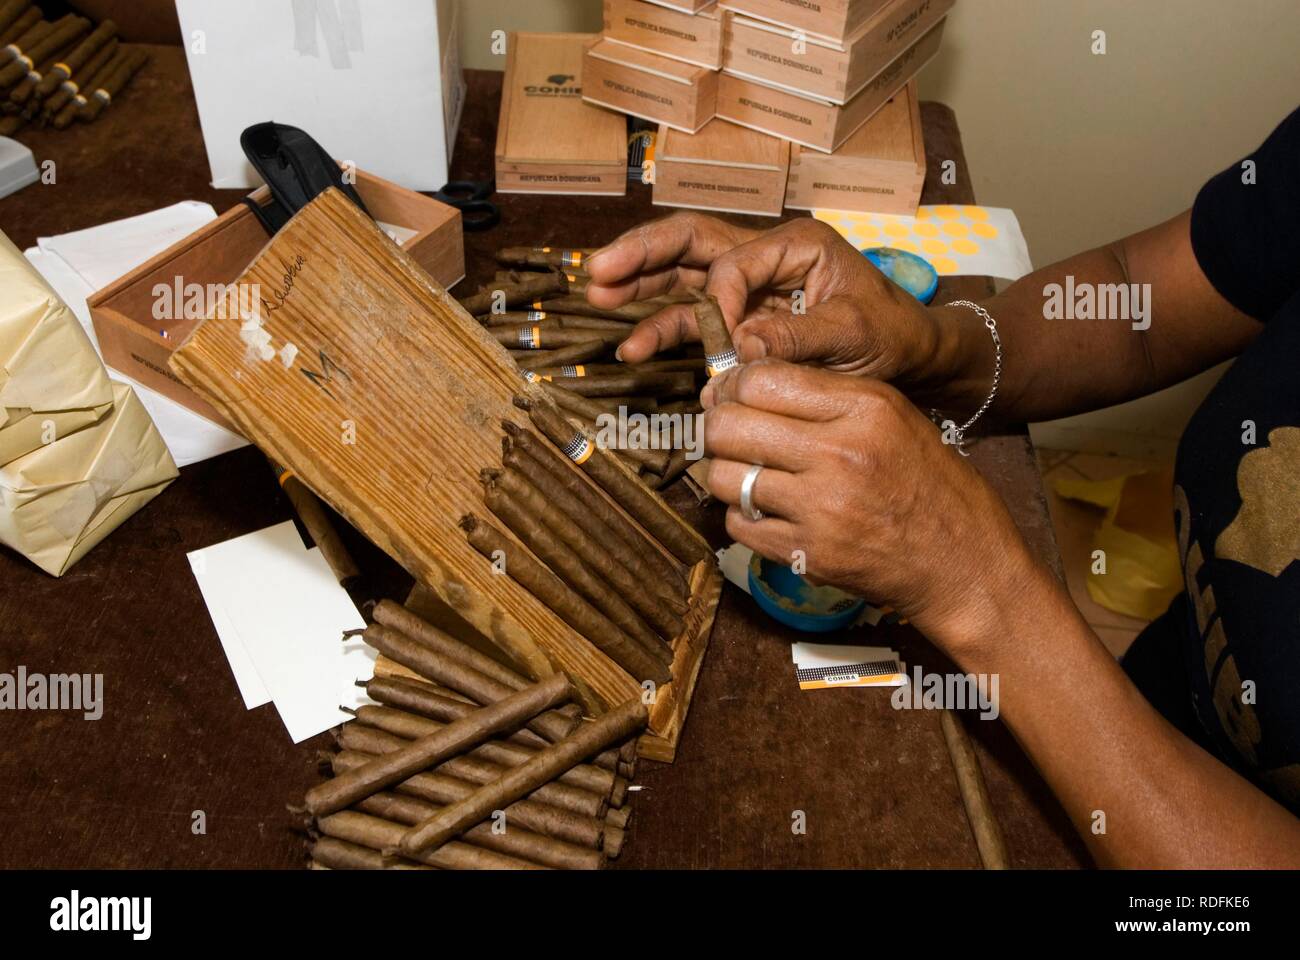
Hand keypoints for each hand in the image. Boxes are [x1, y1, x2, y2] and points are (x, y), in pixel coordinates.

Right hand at [586, 213, 950, 390]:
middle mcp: (765, 257)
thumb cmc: (891, 334)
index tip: (729, 343)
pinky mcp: (742, 319)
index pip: (732, 259)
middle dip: (642, 255)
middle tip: (598, 270)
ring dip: (641, 287)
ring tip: (597, 296)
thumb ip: (799, 337)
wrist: (910, 357)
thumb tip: (741, 346)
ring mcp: (750, 288)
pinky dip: (664, 330)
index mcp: (795, 244)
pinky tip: (633, 347)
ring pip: (683, 278)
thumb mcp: (855, 332)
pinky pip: (695, 320)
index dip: (719, 299)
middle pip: (691, 244)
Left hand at [701, 359, 1041, 645]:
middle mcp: (839, 453)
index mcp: (864, 408)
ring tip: (747, 473)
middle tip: (728, 434)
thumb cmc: (929, 484)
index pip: (761, 380)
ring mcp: (822, 508)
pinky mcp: (809, 553)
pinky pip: (739, 525)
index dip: (734, 386)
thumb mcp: (894, 417)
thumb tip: (746, 384)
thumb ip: (826, 396)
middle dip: (717, 427)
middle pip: (729, 426)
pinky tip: (766, 511)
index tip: (734, 396)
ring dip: (725, 473)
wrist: (963, 564)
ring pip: (723, 477)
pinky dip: (742, 517)